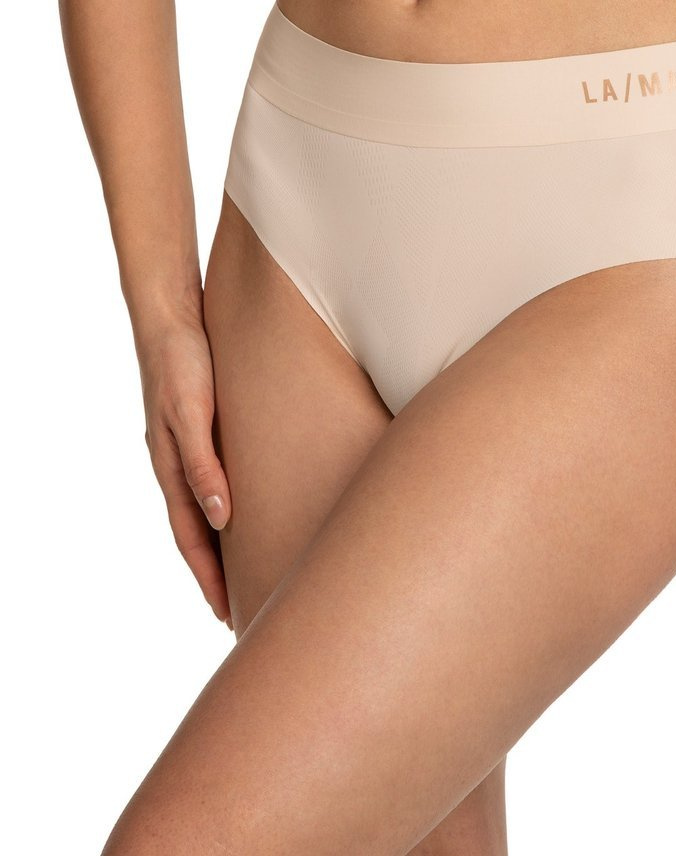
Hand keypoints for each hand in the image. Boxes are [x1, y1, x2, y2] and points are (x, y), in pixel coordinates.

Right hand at [136, 309, 233, 628]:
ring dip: (225, 545)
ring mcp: (191, 449)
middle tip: (245, 607)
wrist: (173, 314)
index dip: (209, 577)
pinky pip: (218, 481)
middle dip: (219, 572)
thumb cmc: (182, 362)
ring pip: (209, 510)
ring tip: (250, 571)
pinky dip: (231, 507)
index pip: (192, 538)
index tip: (228, 614)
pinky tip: (249, 513)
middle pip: (200, 532)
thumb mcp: (192, 414)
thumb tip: (222, 518)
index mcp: (172, 467)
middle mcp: (179, 465)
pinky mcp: (206, 432)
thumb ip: (203, 464)